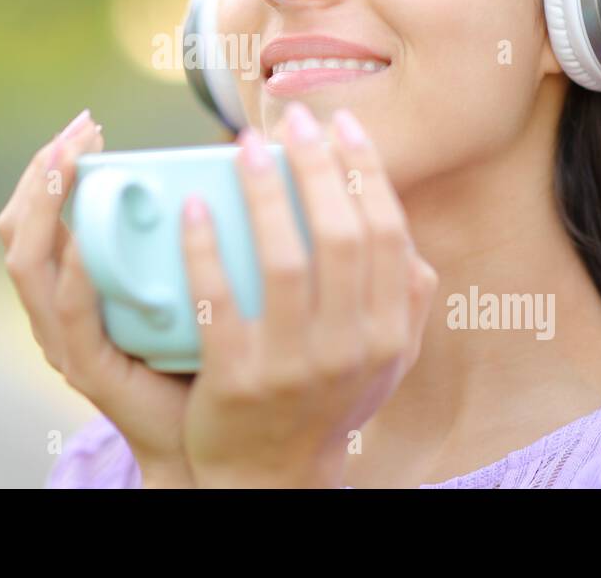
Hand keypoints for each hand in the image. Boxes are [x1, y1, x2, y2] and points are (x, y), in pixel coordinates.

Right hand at [0, 108, 195, 486]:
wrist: (204, 434)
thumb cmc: (196, 350)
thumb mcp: (180, 276)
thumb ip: (175, 230)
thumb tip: (211, 159)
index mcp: (68, 283)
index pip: (34, 213)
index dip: (50, 165)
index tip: (86, 124)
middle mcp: (54, 308)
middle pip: (17, 229)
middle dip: (43, 172)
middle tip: (81, 131)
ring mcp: (63, 339)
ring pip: (27, 263)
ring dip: (45, 205)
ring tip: (69, 161)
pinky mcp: (86, 368)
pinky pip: (71, 314)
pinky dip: (74, 272)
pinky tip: (86, 237)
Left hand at [178, 102, 437, 487]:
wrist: (273, 479)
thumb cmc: (327, 402)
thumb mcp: (384, 362)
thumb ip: (406, 302)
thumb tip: (407, 234)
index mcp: (389, 332)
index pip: (387, 234)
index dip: (364, 171)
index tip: (339, 123)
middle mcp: (350, 348)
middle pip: (339, 236)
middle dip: (315, 165)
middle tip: (288, 120)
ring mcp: (294, 366)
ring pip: (282, 261)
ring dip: (263, 193)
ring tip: (242, 145)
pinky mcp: (237, 381)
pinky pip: (219, 301)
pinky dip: (205, 248)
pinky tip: (193, 205)